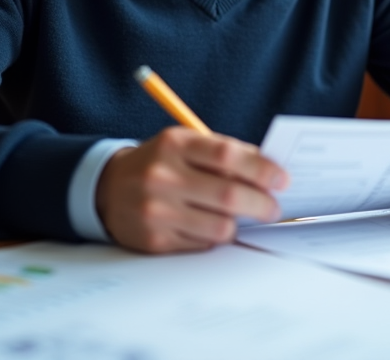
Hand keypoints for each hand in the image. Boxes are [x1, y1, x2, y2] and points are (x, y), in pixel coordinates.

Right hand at [96, 127, 288, 253]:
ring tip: (236, 217)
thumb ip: (224, 152)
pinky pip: (202, 245)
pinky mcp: (154, 240)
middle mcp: (162, 176)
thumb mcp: (185, 144)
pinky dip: (213, 237)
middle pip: (228, 195)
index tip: (282, 180)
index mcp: (174, 144)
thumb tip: (270, 170)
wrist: (107, 189)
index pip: (228, 156)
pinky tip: (207, 225)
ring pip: (220, 227)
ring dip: (237, 225)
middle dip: (261, 205)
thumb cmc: (160, 163)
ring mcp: (156, 210)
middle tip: (273, 208)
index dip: (261, 169)